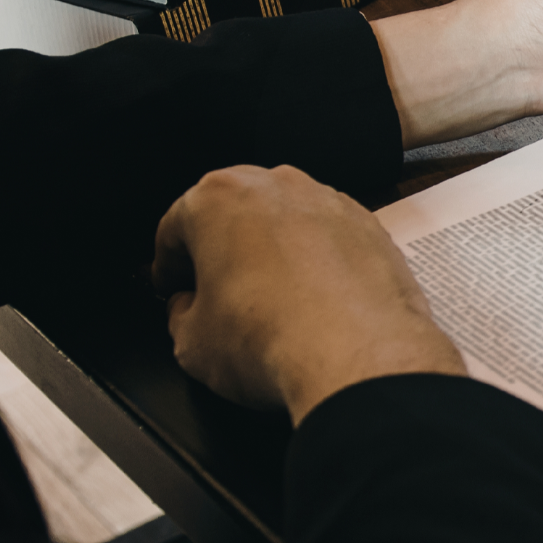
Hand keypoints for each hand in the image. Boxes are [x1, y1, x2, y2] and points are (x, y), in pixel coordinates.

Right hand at [151, 165, 464, 425]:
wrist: (359, 356)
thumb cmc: (273, 338)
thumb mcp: (191, 341)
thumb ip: (181, 314)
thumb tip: (189, 311)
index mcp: (219, 198)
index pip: (177, 226)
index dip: (169, 264)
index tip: (172, 286)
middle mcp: (279, 187)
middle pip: (236, 214)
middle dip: (224, 250)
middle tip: (217, 293)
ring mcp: (332, 203)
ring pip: (289, 223)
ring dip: (276, 254)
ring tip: (272, 303)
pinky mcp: (373, 228)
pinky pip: (333, 241)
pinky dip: (322, 264)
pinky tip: (316, 303)